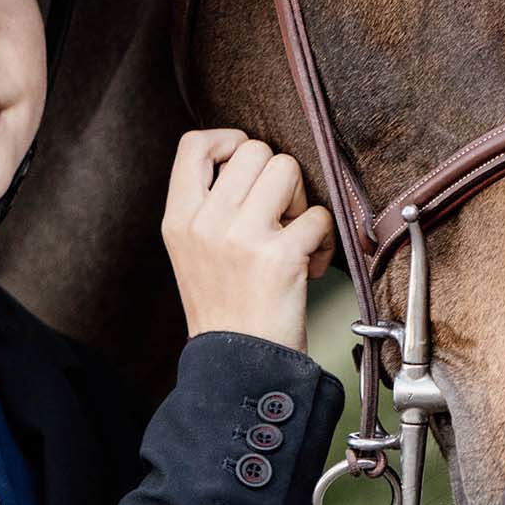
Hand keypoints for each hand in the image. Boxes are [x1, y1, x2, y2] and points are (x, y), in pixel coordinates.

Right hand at [161, 129, 334, 352]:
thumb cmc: (223, 308)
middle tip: (279, 214)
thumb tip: (250, 159)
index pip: (193, 144)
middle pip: (254, 151)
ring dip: (302, 200)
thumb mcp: (191, 251)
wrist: (235, 365)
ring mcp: (240, 238)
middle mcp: (205, 223)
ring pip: (288, 169)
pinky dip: (325, 239)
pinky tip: (312, 264)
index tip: (245, 161)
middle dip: (277, 176)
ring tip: (294, 235)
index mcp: (179, 219)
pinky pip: (320, 215)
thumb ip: (208, 206)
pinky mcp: (279, 257)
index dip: (227, 140)